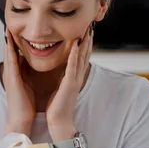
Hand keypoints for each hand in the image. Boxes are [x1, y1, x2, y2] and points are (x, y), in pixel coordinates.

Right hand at [3, 29, 35, 133]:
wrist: (21, 119)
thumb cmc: (26, 104)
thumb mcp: (26, 84)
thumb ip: (26, 73)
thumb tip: (30, 64)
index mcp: (15, 72)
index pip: (14, 51)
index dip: (15, 38)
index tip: (17, 25)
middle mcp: (11, 70)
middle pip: (9, 48)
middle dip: (10, 34)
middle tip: (10, 19)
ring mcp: (9, 73)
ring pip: (8, 51)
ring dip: (8, 38)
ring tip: (8, 24)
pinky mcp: (11, 78)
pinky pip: (11, 59)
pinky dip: (10, 48)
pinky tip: (10, 39)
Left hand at [46, 24, 92, 139]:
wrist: (59, 122)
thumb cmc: (58, 106)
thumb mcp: (62, 87)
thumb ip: (64, 77)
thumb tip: (64, 69)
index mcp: (74, 77)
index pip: (81, 56)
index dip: (85, 43)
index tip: (86, 30)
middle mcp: (77, 77)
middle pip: (84, 55)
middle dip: (88, 40)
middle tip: (90, 25)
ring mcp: (74, 80)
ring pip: (80, 59)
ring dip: (84, 44)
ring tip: (86, 31)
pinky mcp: (69, 85)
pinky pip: (72, 68)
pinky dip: (73, 56)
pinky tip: (75, 47)